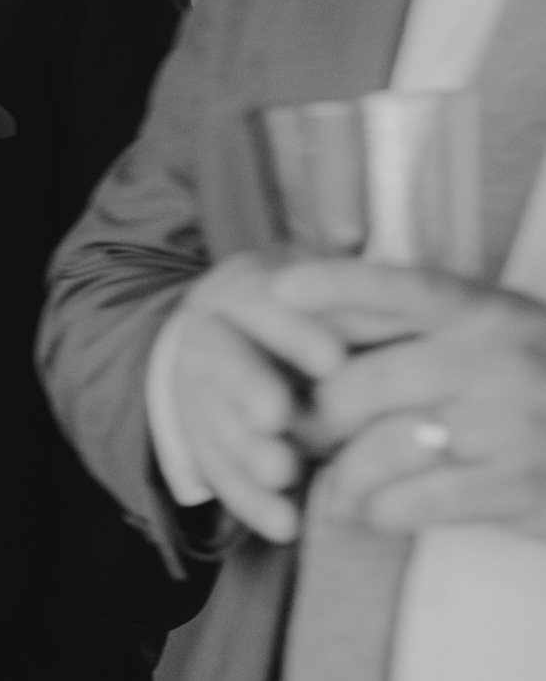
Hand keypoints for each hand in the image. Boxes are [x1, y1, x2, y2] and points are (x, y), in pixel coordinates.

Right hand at [165, 252, 350, 541]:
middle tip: (281, 421)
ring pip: (210, 420)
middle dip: (249, 392)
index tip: (333, 360)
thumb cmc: (302, 310)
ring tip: (284, 478)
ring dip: (245, 452)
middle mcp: (207, 336)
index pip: (255, 302)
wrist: (231, 337)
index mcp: (238, 289)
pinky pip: (217, 472)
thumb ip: (338, 282)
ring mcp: (195, 390)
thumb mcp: (312, 282)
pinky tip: (283, 524)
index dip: (289, 330)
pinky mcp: (198, 437)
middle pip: (220, 363)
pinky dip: (249, 501)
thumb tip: (357, 242)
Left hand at [276, 259, 545, 539]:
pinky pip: (420, 500)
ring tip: (326, 485)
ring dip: (341, 474)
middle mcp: (496, 359)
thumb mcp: (492, 331)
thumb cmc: (538, 378)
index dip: (335, 285)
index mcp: (483, 311)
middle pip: (364, 383)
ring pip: (383, 447)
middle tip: (286, 434)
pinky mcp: (524, 485)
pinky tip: (371, 511)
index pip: (398, 288)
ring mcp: (512, 422)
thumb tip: (306, 318)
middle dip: (313, 415)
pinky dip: (380, 509)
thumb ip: (414, 324)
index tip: (276, 289)